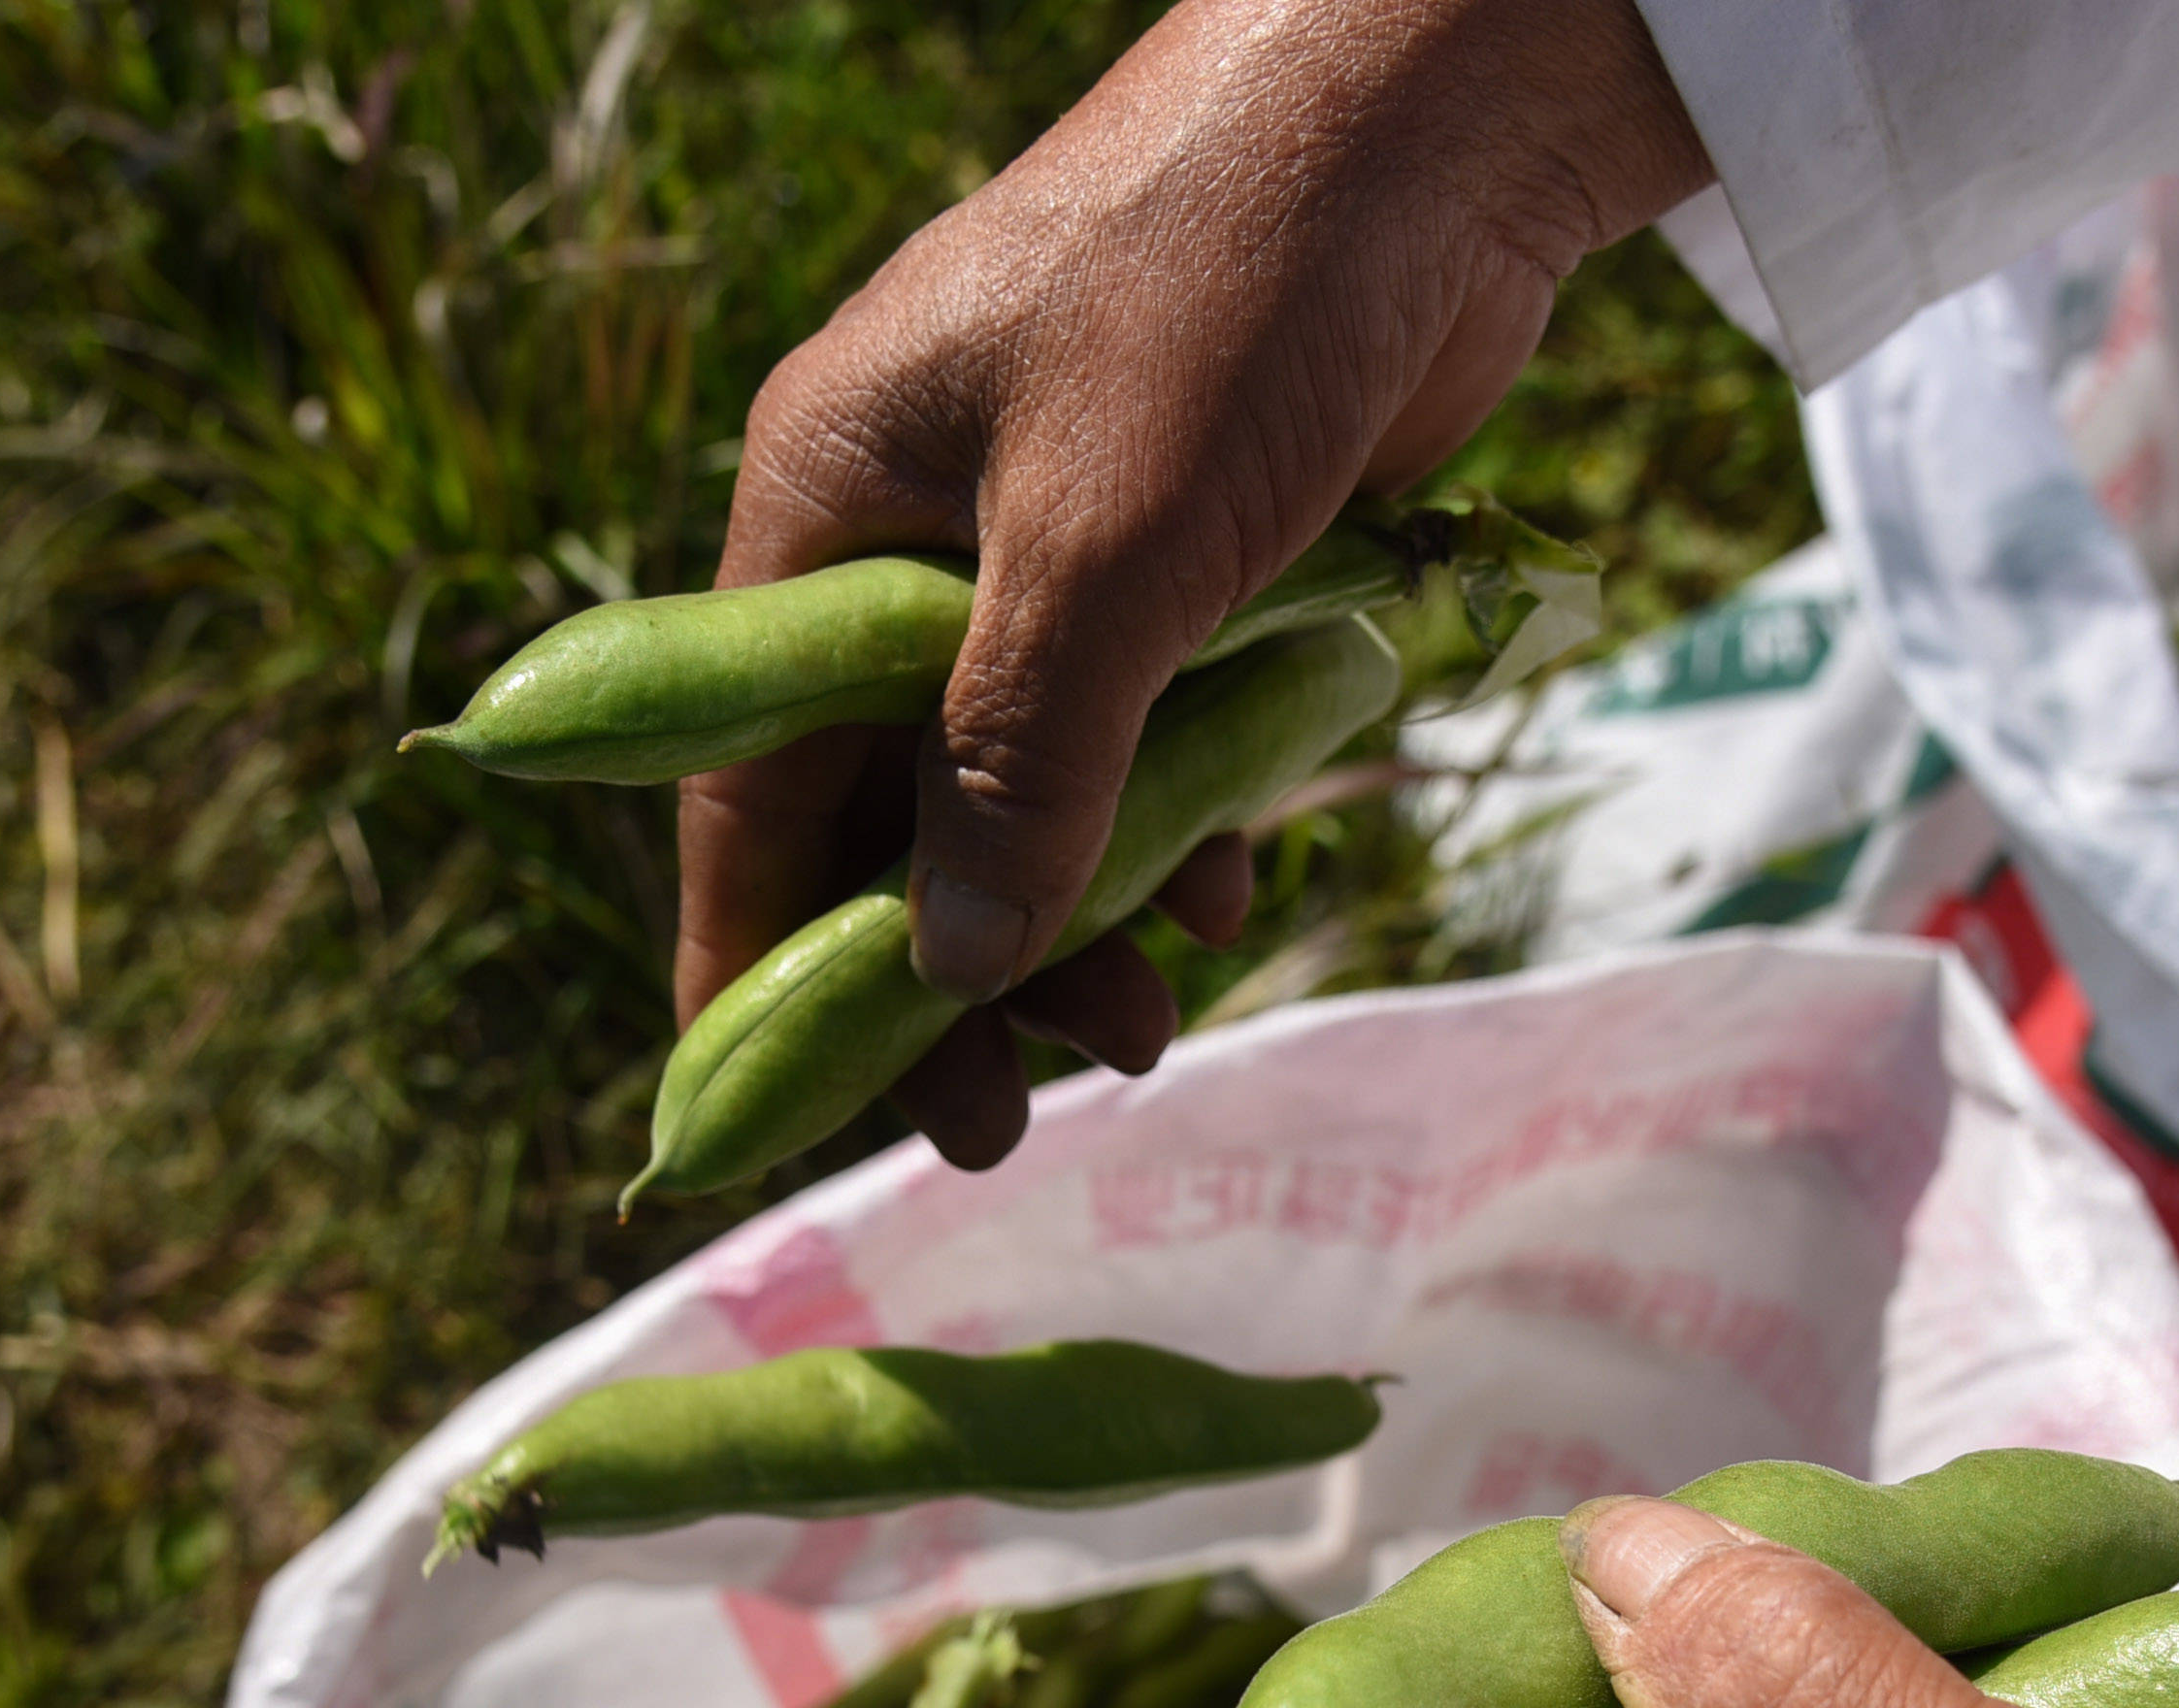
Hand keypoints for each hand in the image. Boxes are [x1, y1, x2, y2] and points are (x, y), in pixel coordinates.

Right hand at [674, 0, 1712, 1164]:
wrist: (1437, 113)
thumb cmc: (1230, 292)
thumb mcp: (1101, 556)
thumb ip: (1016, 771)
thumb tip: (950, 967)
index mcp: (824, 509)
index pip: (741, 782)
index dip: (747, 961)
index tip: (759, 1117)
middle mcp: (910, 531)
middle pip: (887, 810)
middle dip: (944, 973)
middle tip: (1010, 1123)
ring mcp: (1048, 539)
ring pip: (1025, 787)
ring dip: (1078, 918)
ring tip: (1151, 1027)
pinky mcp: (1179, 547)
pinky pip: (1139, 733)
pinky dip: (1172, 823)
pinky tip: (1228, 890)